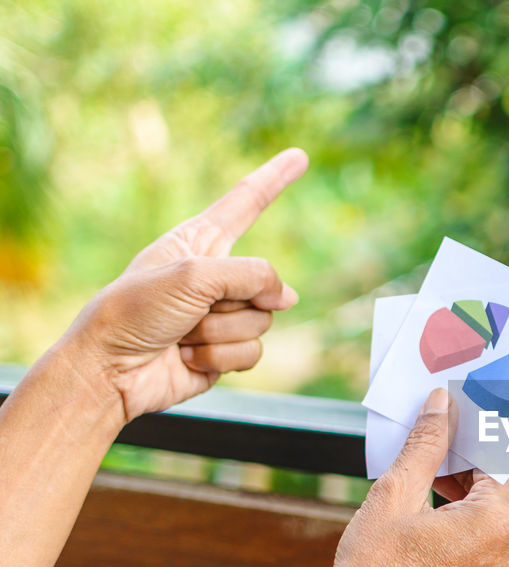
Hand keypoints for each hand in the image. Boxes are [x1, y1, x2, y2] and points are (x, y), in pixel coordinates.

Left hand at [62, 149, 308, 421]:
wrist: (110, 370)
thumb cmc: (135, 311)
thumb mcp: (194, 276)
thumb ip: (252, 276)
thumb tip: (287, 297)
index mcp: (197, 243)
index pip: (245, 203)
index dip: (273, 179)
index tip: (299, 156)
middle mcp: (213, 277)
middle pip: (265, 281)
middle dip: (235, 301)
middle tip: (194, 309)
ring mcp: (221, 316)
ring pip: (262, 321)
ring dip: (221, 333)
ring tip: (182, 334)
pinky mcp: (224, 352)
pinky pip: (252, 353)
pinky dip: (221, 358)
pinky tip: (187, 357)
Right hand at [321, 388, 508, 566]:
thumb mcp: (395, 495)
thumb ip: (427, 444)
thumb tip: (441, 405)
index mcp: (500, 521)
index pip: (498, 458)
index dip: (471, 439)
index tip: (448, 426)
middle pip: (502, 490)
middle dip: (467, 473)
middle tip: (428, 465)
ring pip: (498, 520)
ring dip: (468, 504)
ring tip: (424, 500)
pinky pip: (491, 550)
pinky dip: (469, 534)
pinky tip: (430, 534)